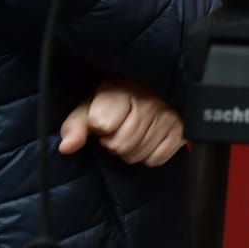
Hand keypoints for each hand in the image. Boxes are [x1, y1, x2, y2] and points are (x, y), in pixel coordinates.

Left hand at [59, 78, 184, 167]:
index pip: (100, 124)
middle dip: (113, 142)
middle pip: (119, 145)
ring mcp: (168, 117)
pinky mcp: (182, 132)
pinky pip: (155, 159)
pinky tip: (149, 138)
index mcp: (122, 89)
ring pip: (136, 155)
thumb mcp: (90, 104)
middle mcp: (149, 102)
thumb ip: (75, 124)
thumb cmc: (118, 97)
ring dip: (130, 150)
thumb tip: (66, 148)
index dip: (97, 127)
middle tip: (119, 128)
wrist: (157, 88)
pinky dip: (149, 154)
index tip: (103, 118)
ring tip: (134, 132)